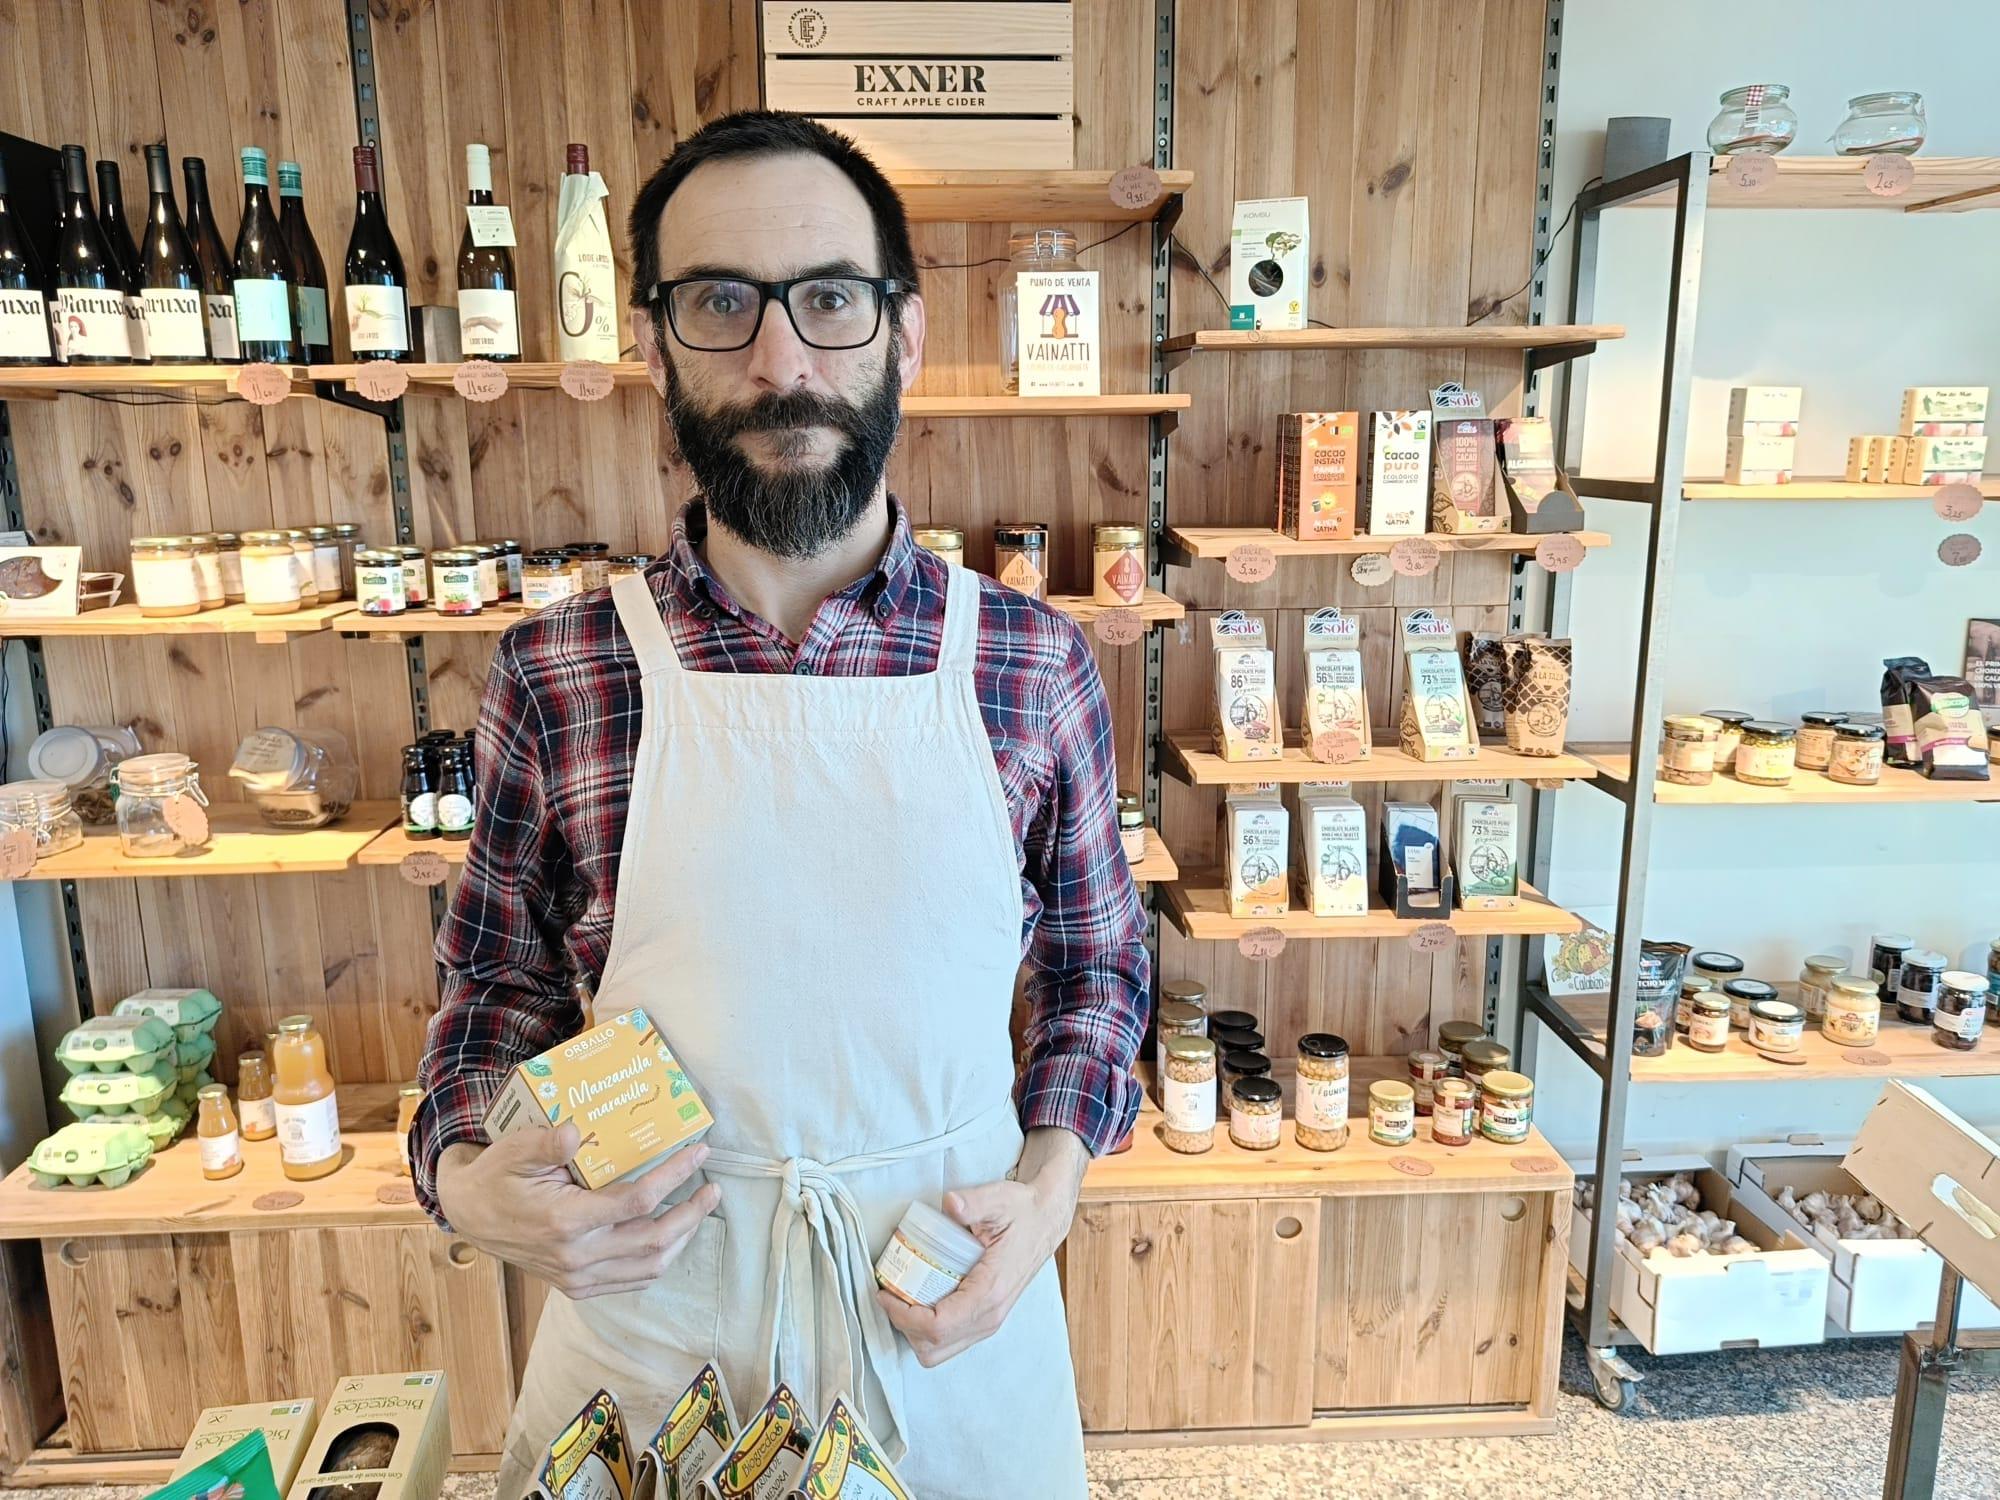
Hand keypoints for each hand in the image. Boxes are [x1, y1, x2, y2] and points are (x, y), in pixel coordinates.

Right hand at [436, 1125, 719, 1298]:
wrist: (471, 1214)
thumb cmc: (497, 1176)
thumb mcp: (515, 1151)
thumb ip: (545, 1145)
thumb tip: (572, 1132)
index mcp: (564, 1222)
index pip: (637, 1201)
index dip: (674, 1176)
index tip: (700, 1153)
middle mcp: (576, 1257)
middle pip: (653, 1240)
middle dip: (691, 1213)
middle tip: (713, 1189)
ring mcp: (578, 1277)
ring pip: (648, 1267)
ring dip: (682, 1238)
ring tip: (699, 1209)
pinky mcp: (577, 1286)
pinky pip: (631, 1281)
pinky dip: (659, 1260)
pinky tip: (671, 1236)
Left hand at [877, 1128, 1085, 1366]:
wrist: (1045, 1222)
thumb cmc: (1022, 1212)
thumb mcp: (999, 1199)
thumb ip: (974, 1202)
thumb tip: (950, 1204)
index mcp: (990, 1293)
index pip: (937, 1326)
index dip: (903, 1316)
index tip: (884, 1293)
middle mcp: (990, 1316)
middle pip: (934, 1347)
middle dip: (903, 1326)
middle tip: (889, 1294)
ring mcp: (990, 1322)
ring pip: (940, 1351)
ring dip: (914, 1332)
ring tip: (901, 1298)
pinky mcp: (986, 1319)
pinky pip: (950, 1341)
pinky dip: (927, 1331)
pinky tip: (919, 1300)